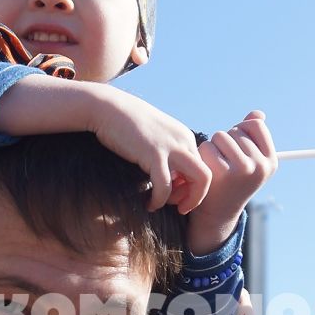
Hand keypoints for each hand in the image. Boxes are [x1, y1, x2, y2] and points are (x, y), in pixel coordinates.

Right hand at [85, 85, 212, 213]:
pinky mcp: (154, 154)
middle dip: (196, 197)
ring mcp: (171, 146)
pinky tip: (149, 204)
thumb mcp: (153, 135)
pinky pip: (166, 186)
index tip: (175, 195)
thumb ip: (164, 152)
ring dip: (187, 200)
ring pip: (200, 180)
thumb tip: (167, 173)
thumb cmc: (124, 124)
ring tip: (166, 206)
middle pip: (207, 175)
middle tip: (178, 207)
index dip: (192, 187)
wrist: (106, 107)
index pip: (202, 167)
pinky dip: (160, 200)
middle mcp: (184, 140)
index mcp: (185, 137)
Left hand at [186, 111, 276, 253]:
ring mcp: (244, 169)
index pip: (255, 125)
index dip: (241, 130)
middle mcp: (261, 166)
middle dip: (226, 141)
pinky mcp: (223, 173)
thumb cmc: (232, 182)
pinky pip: (208, 147)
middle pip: (236, 130)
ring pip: (221, 136)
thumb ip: (253, 136)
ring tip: (215, 164)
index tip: (236, 145)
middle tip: (224, 161)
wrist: (217, 213)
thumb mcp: (249, 160)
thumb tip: (257, 114)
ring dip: (213, 146)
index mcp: (271, 161)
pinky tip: (206, 168)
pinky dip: (202, 154)